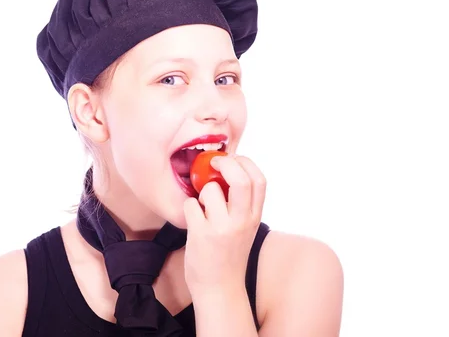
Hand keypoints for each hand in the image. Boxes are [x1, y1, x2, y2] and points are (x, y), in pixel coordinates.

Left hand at [183, 154, 265, 296]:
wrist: (219, 289)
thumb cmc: (229, 254)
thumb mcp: (246, 228)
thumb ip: (242, 203)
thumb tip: (228, 171)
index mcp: (255, 217)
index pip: (259, 179)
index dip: (245, 162)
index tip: (232, 160)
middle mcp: (242, 221)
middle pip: (240, 179)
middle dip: (225, 164)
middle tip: (213, 164)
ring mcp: (222, 229)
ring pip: (210, 189)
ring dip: (202, 191)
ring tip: (203, 206)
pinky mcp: (201, 235)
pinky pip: (190, 204)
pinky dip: (189, 206)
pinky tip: (194, 219)